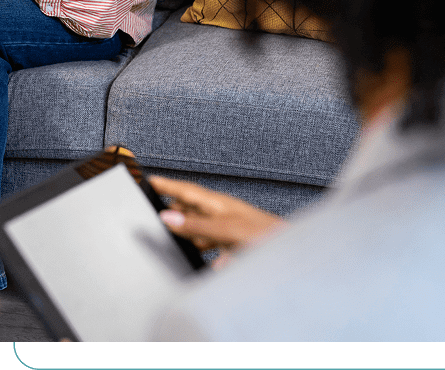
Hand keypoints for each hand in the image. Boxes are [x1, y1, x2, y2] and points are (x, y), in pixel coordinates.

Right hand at [149, 175, 284, 253]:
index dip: (167, 185)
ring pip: (201, 230)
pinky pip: (214, 249)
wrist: (295, 254)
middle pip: (191, 210)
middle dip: (172, 209)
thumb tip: (168, 218)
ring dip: (188, 233)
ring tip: (172, 236)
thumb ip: (197, 226)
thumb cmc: (268, 236)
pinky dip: (206, 255)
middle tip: (152, 208)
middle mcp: (223, 214)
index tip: (148, 179)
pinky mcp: (237, 247)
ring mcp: (230, 231)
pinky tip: (208, 264)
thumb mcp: (227, 229)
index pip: (187, 191)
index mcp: (218, 204)